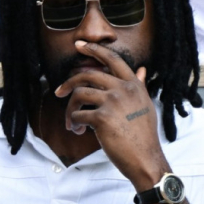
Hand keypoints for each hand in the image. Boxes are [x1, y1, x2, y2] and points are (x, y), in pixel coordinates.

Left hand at [54, 40, 167, 188]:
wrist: (144, 159)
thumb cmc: (142, 135)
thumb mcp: (145, 105)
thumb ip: (139, 86)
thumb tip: (141, 69)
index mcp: (134, 84)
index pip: (112, 59)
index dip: (94, 50)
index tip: (79, 45)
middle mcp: (124, 89)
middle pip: (87, 74)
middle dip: (68, 83)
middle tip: (58, 92)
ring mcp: (113, 102)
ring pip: (79, 94)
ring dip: (69, 110)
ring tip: (71, 123)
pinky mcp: (102, 117)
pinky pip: (77, 114)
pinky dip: (73, 123)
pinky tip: (78, 131)